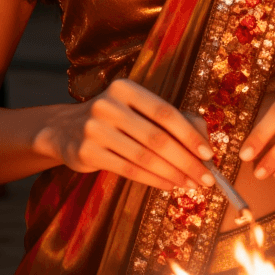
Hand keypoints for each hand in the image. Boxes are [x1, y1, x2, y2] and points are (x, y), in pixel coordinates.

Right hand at [36, 79, 215, 191]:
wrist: (65, 130)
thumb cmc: (116, 119)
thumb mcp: (139, 110)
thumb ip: (173, 120)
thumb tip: (205, 139)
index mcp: (126, 88)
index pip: (165, 113)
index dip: (189, 134)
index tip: (209, 154)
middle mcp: (108, 105)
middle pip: (157, 138)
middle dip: (186, 161)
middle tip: (206, 178)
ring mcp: (95, 129)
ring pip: (144, 157)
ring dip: (172, 174)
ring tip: (191, 185)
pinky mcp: (86, 152)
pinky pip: (129, 170)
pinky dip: (153, 180)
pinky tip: (169, 185)